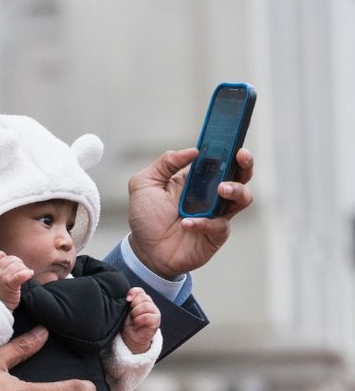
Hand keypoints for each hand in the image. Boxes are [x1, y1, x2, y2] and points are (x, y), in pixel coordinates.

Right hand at [0, 250, 33, 309]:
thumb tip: (6, 256)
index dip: (4, 256)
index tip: (8, 265)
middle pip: (11, 259)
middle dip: (18, 264)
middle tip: (19, 273)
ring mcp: (1, 279)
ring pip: (18, 265)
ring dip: (24, 269)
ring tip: (23, 277)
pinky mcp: (10, 286)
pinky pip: (21, 274)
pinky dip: (27, 273)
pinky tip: (29, 274)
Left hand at [121, 287, 160, 353]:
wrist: (130, 338)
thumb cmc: (126, 323)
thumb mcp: (124, 310)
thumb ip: (126, 301)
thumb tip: (128, 297)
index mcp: (141, 300)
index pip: (139, 290)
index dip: (133, 293)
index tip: (127, 300)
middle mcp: (149, 304)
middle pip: (143, 297)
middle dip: (134, 305)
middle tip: (130, 314)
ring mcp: (154, 313)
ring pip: (146, 305)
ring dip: (136, 312)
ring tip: (133, 319)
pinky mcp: (156, 322)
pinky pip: (149, 316)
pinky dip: (140, 319)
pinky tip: (137, 323)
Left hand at [127, 147, 253, 278]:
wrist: (145, 251)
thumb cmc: (146, 217)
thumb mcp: (144, 184)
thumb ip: (165, 163)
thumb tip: (192, 151)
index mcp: (196, 179)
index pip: (219, 160)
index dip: (229, 148)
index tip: (233, 139)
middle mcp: (211, 194)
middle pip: (240, 175)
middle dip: (246, 164)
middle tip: (241, 156)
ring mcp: (217, 214)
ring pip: (243, 198)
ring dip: (236, 190)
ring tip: (222, 189)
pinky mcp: (216, 234)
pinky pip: (220, 225)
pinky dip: (204, 223)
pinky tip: (187, 224)